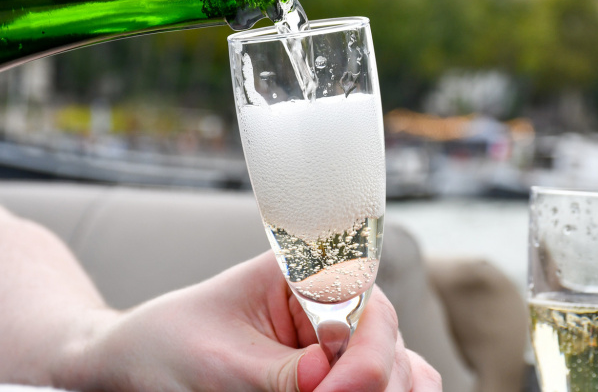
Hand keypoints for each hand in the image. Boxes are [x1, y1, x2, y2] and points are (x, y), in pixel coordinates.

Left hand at [60, 252, 441, 391]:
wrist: (136, 364)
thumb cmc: (169, 344)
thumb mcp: (217, 361)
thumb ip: (275, 375)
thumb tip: (324, 381)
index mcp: (308, 275)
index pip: (366, 306)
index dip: (363, 356)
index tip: (331, 391)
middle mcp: (337, 303)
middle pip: (391, 346)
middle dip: (370, 385)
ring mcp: (344, 341)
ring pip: (404, 372)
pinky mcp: (339, 374)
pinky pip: (392, 387)